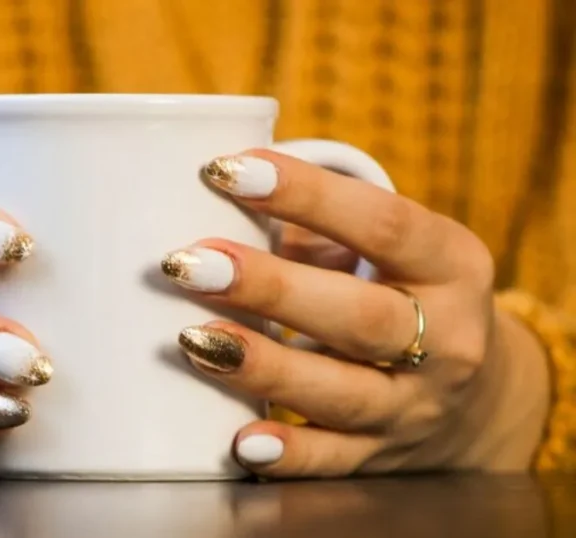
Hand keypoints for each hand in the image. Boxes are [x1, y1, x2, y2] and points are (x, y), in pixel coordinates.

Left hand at [161, 149, 550, 477]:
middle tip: (191, 265)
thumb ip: (321, 223)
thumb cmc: (401, 289)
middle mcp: (447, 340)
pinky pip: (333, 461)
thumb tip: (213, 187)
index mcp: (452, 265)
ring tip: (193, 339)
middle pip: (360, 317)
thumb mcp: (393, 248)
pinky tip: (240, 442)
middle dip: (271, 289)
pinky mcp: (381, 456)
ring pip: (343, 393)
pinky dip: (288, 454)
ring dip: (264, 368)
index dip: (306, 195)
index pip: (384, 224)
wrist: (475, 392)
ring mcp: (415, 406)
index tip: (226, 170)